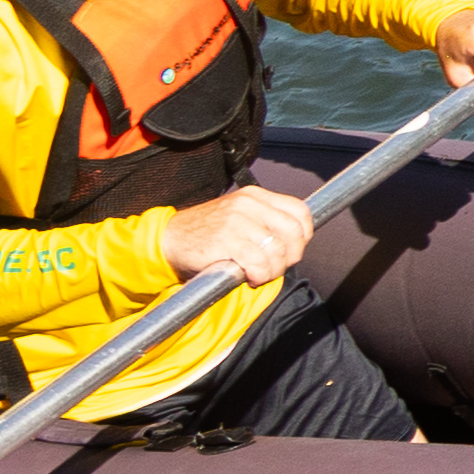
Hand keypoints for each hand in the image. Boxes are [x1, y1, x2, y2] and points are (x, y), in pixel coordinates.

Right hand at [157, 183, 312, 288]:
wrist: (169, 239)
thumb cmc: (207, 233)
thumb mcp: (240, 217)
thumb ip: (266, 223)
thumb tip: (297, 243)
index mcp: (255, 196)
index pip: (300, 211)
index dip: (304, 235)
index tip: (293, 249)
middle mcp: (248, 204)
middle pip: (294, 231)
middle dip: (292, 255)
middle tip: (277, 266)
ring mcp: (236, 221)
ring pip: (277, 250)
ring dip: (274, 270)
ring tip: (261, 274)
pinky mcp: (225, 240)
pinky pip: (258, 262)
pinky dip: (260, 275)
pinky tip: (250, 277)